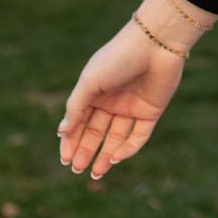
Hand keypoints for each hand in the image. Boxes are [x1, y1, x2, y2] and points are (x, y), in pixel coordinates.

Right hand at [57, 0, 215, 180]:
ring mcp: (131, 107)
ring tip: (95, 173)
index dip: (71, 141)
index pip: (79, 122)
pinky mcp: (151, 112)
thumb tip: (61, 132)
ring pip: (116, 137)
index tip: (65, 159)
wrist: (155, 44)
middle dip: (86, 151)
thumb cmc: (118, 58)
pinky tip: (116, 158)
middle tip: (77, 169)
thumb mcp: (90, 82)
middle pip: (95, 132)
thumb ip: (76, 107)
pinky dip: (128, 148)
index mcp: (94, 92)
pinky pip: (138, 135)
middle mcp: (112, 101)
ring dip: (105, 155)